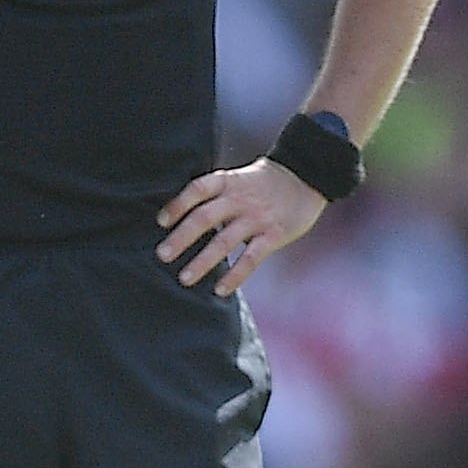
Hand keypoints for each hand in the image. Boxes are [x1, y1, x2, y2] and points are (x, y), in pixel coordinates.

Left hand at [156, 157, 326, 295]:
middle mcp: (239, 199)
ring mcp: (257, 217)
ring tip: (184, 279)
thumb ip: (212, 196)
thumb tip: (176, 220)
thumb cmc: (260, 183)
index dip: (178, 205)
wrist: (306, 176)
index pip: (197, 190)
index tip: (161, 222)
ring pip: (225, 241)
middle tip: (162, 255)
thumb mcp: (235, 179)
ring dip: (202, 262)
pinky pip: (251, 258)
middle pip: (205, 217)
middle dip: (182, 237)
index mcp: (227, 182)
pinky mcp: (274, 234)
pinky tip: (220, 290)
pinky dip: (235, 276)